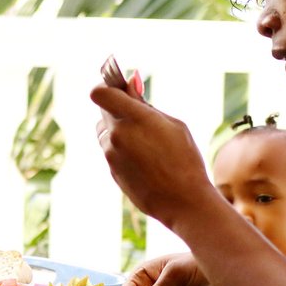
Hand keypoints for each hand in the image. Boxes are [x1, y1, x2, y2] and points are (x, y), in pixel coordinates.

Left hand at [90, 85, 211, 227]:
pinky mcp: (111, 171)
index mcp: (134, 118)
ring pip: (105, 132)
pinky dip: (122, 149)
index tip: (118, 88)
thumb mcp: (173, 125)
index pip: (100, 92)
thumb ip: (146, 105)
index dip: (106, 87)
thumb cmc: (185, 159)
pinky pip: (111, 151)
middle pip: (103, 110)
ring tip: (145, 141)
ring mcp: (111, 155)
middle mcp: (117, 135)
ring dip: (118, 130)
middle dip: (117, 108)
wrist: (184, 202)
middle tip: (138, 113)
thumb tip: (131, 83)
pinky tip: (145, 159)